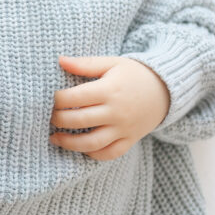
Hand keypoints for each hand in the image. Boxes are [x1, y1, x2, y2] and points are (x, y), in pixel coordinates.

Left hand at [49, 55, 169, 160]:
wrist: (166, 90)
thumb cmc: (134, 74)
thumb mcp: (111, 63)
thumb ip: (85, 64)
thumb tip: (60, 60)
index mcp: (109, 90)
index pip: (74, 98)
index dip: (56, 100)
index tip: (48, 98)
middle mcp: (116, 112)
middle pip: (79, 120)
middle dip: (58, 120)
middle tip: (48, 117)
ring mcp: (124, 128)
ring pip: (92, 143)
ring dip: (69, 143)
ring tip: (54, 138)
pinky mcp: (130, 140)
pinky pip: (109, 154)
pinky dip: (92, 154)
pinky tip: (79, 147)